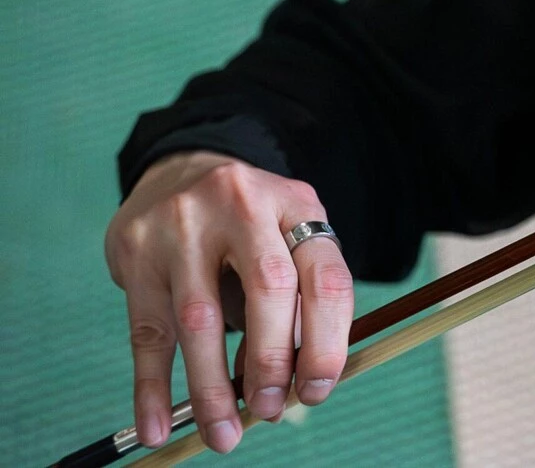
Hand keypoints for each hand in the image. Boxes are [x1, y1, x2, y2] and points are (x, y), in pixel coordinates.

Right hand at [104, 152, 353, 452]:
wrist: (182, 169)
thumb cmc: (250, 223)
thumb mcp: (287, 238)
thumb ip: (297, 298)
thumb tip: (293, 382)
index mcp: (295, 203)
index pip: (325, 277)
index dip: (327, 341)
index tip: (319, 389)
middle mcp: (241, 205)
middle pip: (268, 291)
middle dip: (273, 362)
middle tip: (271, 411)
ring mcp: (183, 224)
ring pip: (201, 319)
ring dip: (213, 388)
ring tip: (223, 436)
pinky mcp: (137, 250)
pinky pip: (145, 331)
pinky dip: (152, 387)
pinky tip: (159, 426)